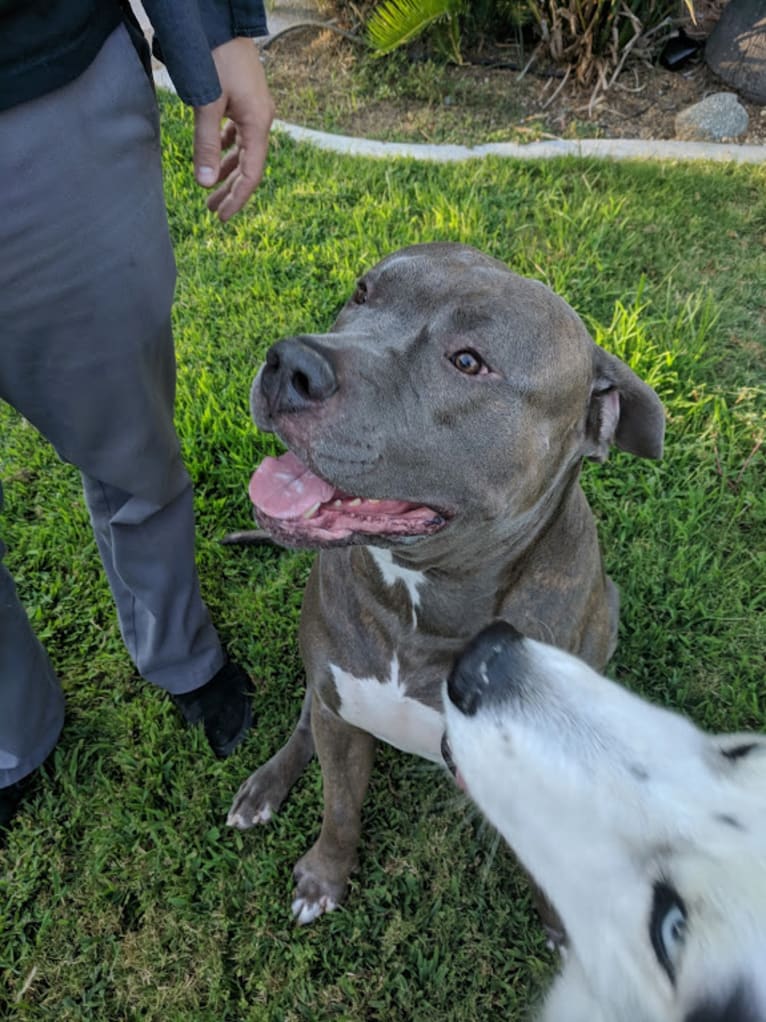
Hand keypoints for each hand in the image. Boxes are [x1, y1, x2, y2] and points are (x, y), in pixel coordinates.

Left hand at [192, 37, 274, 221]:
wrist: (219, 20)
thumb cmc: (215, 57)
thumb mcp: (206, 103)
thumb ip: (205, 143)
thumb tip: (205, 183)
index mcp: (258, 123)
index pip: (251, 173)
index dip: (238, 198)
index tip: (222, 217)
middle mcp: (261, 118)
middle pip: (249, 165)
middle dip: (230, 189)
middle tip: (212, 210)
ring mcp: (254, 108)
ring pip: (243, 150)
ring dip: (227, 170)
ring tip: (210, 189)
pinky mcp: (244, 99)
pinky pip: (238, 133)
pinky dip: (227, 148)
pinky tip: (216, 154)